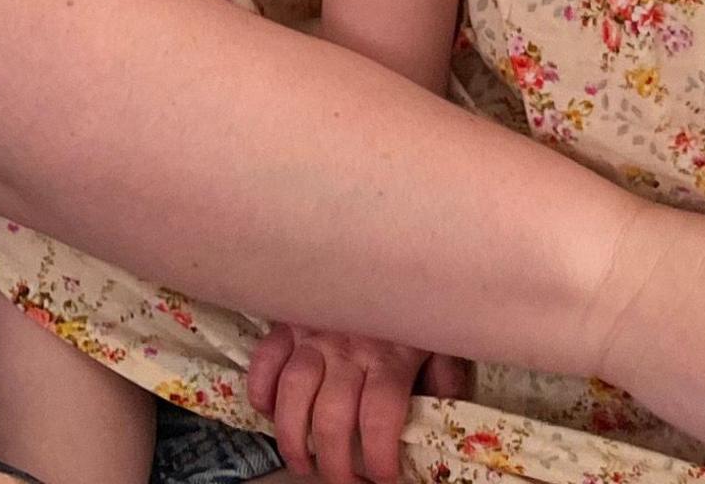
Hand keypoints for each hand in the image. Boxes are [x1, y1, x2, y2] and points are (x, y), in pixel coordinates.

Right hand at [245, 321, 470, 483]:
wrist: (389, 243)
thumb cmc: (416, 302)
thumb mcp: (443, 339)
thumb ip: (444, 378)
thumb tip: (442, 417)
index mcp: (392, 355)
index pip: (380, 417)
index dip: (379, 457)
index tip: (383, 479)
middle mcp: (349, 347)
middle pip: (332, 417)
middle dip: (334, 463)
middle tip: (343, 482)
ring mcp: (314, 334)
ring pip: (293, 394)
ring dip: (292, 437)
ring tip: (302, 463)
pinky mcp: (290, 321)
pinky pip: (266, 359)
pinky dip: (260, 389)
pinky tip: (267, 412)